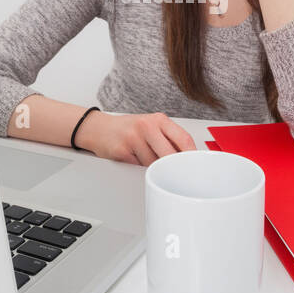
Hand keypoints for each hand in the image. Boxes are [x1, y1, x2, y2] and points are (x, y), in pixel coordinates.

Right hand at [75, 110, 197, 165]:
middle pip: (170, 155)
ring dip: (154, 169)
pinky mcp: (122, 151)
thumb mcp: (151, 126)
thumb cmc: (129, 129)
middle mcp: (147, 126)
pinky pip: (138, 168)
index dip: (192, 155)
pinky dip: (140, 169)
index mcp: (159, 120)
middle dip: (174, 166)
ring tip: (147, 160)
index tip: (195, 165)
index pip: (184, 138)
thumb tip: (188, 158)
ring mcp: (134, 138)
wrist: (98, 128)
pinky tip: (135, 160)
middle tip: (176, 173)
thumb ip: (169, 138)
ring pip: (154, 165)